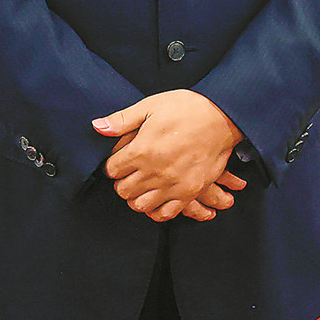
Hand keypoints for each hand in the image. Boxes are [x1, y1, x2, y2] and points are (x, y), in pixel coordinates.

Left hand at [94, 90, 244, 220]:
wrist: (222, 117)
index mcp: (142, 150)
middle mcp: (154, 172)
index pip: (112, 170)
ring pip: (140, 205)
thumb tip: (97, 127)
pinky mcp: (189, 192)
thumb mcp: (150, 106)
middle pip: (123, 190)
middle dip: (121, 181)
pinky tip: (155, 199)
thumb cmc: (186, 108)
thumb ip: (122, 120)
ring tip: (141, 185)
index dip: (112, 164)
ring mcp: (172, 185)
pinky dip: (156, 210)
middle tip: (129, 172)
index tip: (119, 159)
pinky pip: (165, 213)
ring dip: (136, 196)